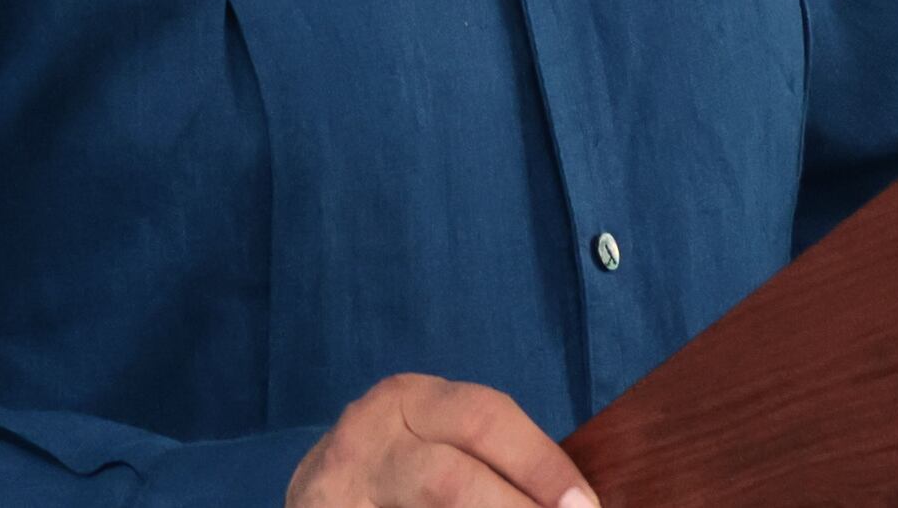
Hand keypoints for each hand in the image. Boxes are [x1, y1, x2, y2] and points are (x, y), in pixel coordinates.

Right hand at [286, 373, 596, 507]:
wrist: (314, 495)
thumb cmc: (398, 465)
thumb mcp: (436, 436)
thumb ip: (490, 453)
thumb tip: (573, 495)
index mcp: (406, 400)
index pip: (485, 418)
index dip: (541, 463)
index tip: (583, 502)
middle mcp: (367, 441)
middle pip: (451, 479)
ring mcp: (339, 493)